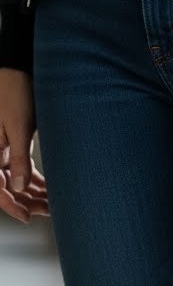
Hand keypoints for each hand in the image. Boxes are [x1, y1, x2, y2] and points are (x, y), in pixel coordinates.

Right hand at [0, 68, 48, 222]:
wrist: (17, 70)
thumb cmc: (14, 92)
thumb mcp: (18, 127)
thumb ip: (17, 158)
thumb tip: (18, 187)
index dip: (11, 206)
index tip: (28, 216)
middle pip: (7, 187)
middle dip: (27, 202)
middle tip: (49, 211)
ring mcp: (2, 150)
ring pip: (16, 180)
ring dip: (33, 192)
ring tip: (54, 202)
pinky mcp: (13, 144)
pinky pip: (21, 168)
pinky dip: (34, 179)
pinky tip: (50, 187)